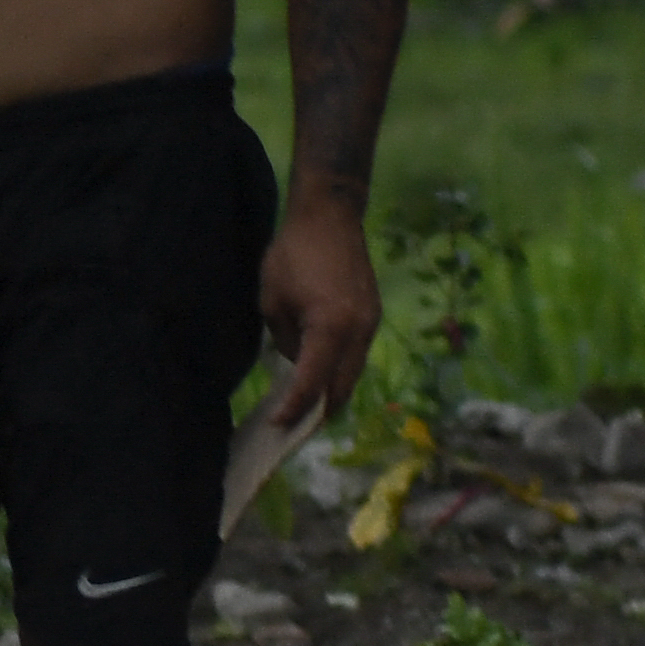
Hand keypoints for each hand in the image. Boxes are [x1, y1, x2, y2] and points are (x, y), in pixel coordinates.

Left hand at [253, 197, 381, 437]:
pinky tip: (319, 377)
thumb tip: (298, 364)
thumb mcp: (272, 301)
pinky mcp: (372, 315)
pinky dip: (339, 372)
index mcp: (331, 327)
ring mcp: (371, 323)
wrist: (330, 216)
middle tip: (294, 430)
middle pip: (342, 387)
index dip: (294, 408)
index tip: (278, 425)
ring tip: (305, 410)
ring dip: (332, 393)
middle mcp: (358, 331)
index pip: (312, 382)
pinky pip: (356, 355)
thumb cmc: (292, 253)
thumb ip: (286, 340)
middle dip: (319, 412)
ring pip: (353, 373)